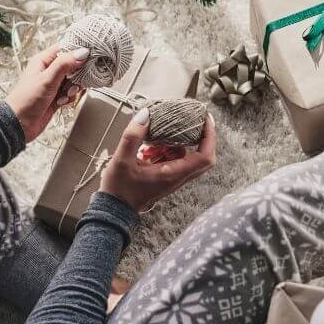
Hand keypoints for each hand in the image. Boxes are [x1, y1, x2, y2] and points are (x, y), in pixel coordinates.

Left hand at [5, 44, 89, 142]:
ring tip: (65, 94)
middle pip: (72, 65)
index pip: (65, 48)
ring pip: (73, 80)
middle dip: (77, 74)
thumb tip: (82, 52)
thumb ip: (65, 64)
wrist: (19, 124)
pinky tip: (61, 102)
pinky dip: (69, 97)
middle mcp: (49, 71)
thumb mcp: (47, 79)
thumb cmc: (26, 100)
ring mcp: (53, 84)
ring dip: (73, 88)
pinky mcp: (56, 97)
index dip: (77, 51)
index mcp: (43, 61)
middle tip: (74, 81)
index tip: (89, 56)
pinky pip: (71, 93)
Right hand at [100, 108, 216, 210]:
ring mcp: (173, 178)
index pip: (204, 157)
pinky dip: (167, 149)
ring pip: (187, 156)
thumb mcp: (122, 160)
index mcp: (173, 174)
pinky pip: (174, 160)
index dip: (209, 137)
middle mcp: (177, 177)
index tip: (205, 119)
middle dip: (201, 137)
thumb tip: (146, 114)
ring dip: (178, 142)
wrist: (113, 209)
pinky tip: (150, 146)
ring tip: (159, 134)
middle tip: (193, 120)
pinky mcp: (166, 177)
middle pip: (203, 157)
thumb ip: (133, 136)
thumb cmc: (119, 189)